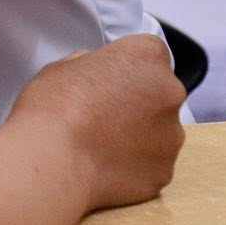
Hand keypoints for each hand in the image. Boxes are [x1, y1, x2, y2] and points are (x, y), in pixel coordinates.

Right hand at [13, 34, 185, 210]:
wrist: (55, 163)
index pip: (148, 53)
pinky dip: (134, 166)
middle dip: (138, 102)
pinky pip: (152, 164)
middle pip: (160, 92)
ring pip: (159, 131)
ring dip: (138, 135)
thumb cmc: (53, 109)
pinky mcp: (165, 171)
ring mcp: (171, 136)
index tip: (108, 80)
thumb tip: (97, 76)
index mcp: (146, 57)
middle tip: (102, 115)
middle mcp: (170, 93)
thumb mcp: (62, 67)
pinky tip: (104, 167)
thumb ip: (91, 66)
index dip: (126, 67)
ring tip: (99, 146)